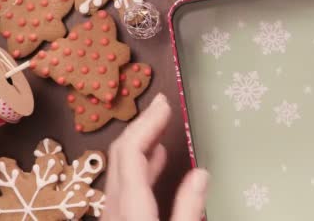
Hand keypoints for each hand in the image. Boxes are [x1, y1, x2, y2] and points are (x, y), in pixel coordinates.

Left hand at [102, 94, 208, 220]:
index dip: (147, 122)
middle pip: (121, 152)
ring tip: (160, 123)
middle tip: (161, 104)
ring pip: (120, 165)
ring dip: (139, 140)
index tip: (164, 104)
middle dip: (142, 123)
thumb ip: (188, 207)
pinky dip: (139, 162)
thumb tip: (201, 173)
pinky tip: (155, 157)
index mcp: (130, 205)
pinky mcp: (116, 217)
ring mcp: (112, 211)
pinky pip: (123, 181)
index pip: (131, 151)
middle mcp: (114, 204)